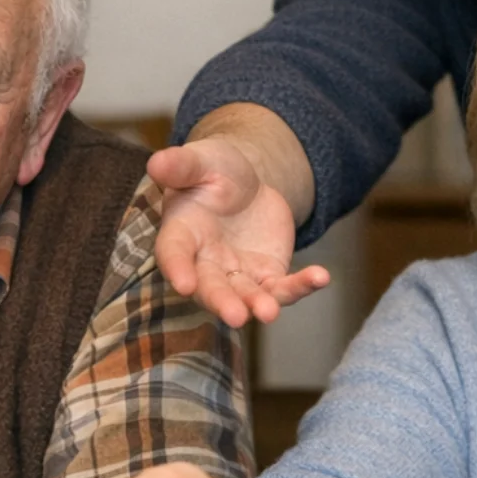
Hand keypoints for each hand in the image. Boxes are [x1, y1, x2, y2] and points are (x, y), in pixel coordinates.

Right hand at [149, 138, 328, 327]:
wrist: (247, 183)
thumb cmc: (213, 171)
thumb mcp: (200, 161)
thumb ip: (181, 165)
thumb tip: (155, 162)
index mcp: (181, 234)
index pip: (173, 255)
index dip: (177, 270)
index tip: (184, 286)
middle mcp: (206, 263)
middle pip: (212, 287)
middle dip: (222, 302)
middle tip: (235, 316)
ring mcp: (238, 274)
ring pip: (248, 295)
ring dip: (259, 304)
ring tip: (270, 313)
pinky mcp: (268, 275)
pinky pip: (284, 286)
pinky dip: (302, 285)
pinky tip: (321, 277)